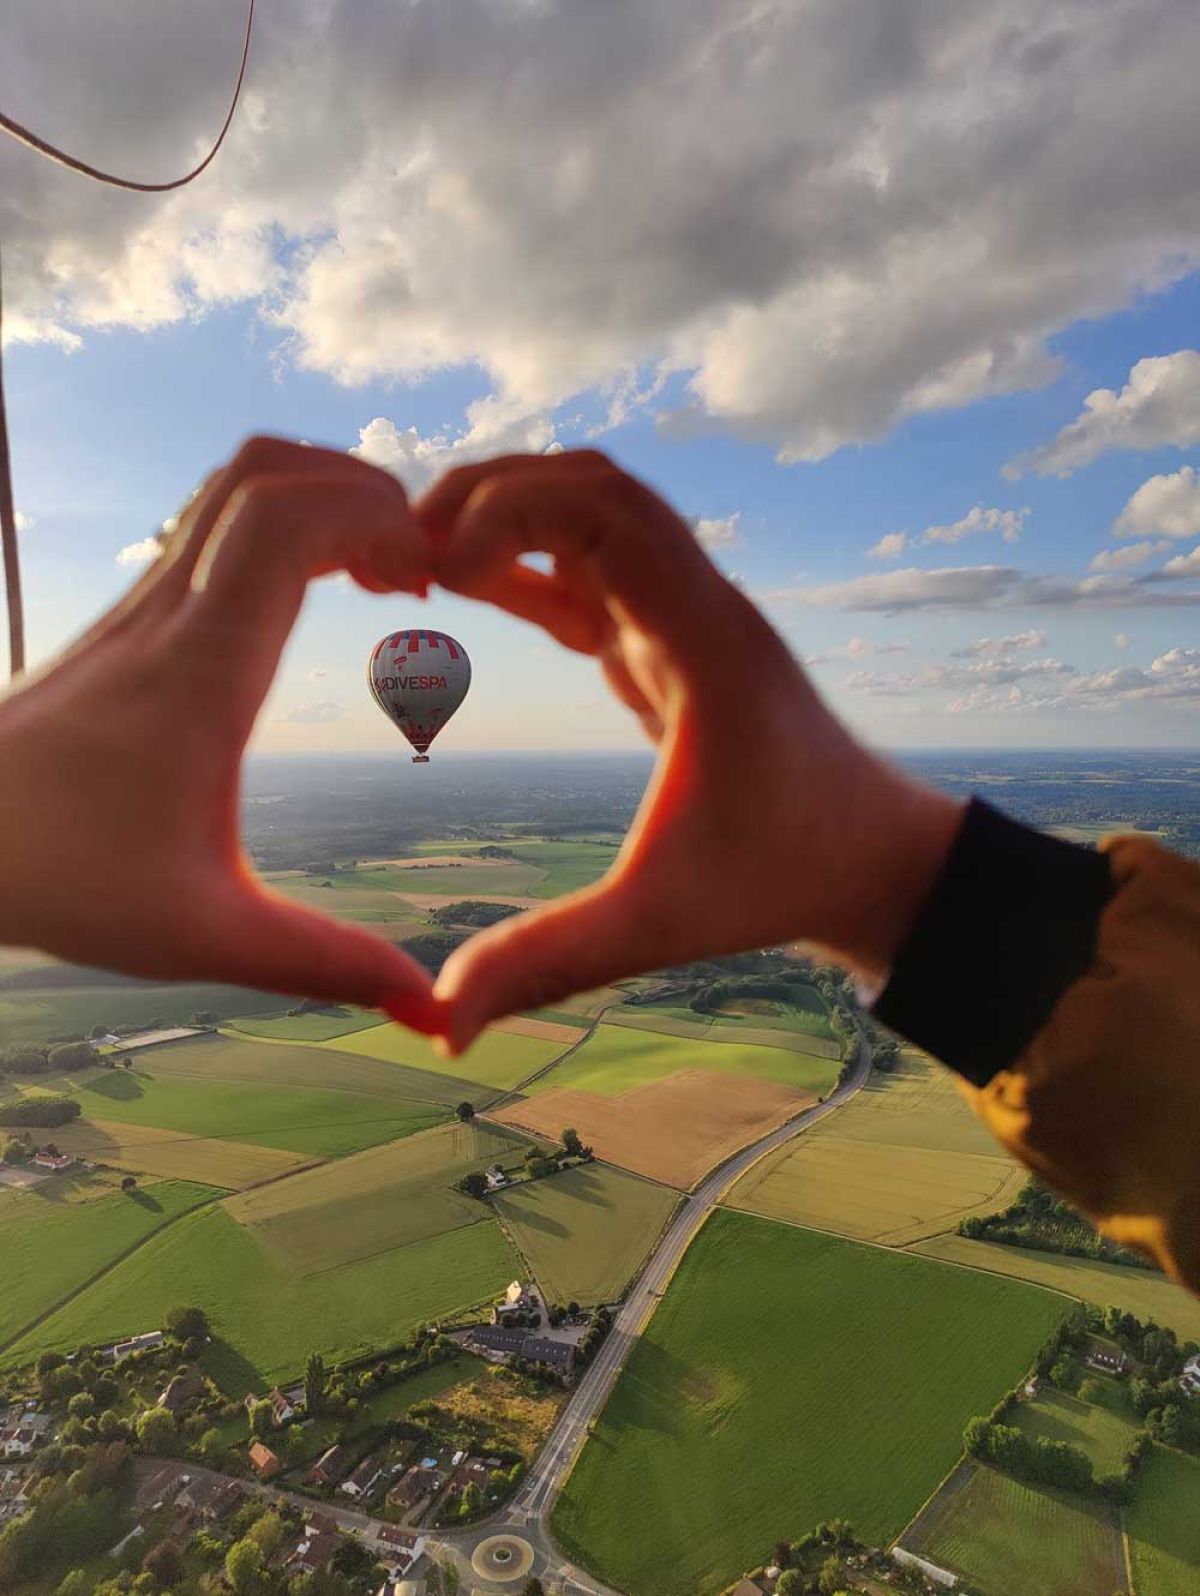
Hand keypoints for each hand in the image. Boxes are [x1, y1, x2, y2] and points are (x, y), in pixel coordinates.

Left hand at [0, 436, 440, 1028]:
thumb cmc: (60, 883)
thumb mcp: (206, 937)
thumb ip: (327, 966)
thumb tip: (431, 1014)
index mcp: (201, 672)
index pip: (286, 523)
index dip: (373, 517)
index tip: (425, 580)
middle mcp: (168, 615)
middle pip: (265, 472)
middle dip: (361, 490)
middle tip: (416, 567)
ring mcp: (140, 608)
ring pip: (231, 485)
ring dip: (318, 497)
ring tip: (375, 570)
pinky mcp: (127, 622)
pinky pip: (210, 525)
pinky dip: (279, 524)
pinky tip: (310, 598)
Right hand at [418, 450, 962, 1050]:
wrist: (871, 860)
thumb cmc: (779, 880)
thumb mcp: (658, 925)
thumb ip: (549, 962)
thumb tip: (441, 1025)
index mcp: (704, 642)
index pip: (609, 513)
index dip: (512, 510)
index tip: (434, 561)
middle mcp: (699, 608)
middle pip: (596, 488)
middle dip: (497, 494)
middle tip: (405, 542)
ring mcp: (688, 619)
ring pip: (597, 516)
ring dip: (514, 517)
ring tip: (421, 557)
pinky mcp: (673, 645)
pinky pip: (595, 572)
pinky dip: (529, 563)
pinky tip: (468, 589)